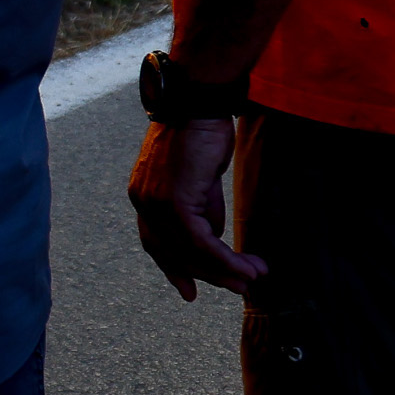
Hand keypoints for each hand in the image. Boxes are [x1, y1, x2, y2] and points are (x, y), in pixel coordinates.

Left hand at [128, 115, 263, 300]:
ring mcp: (155, 202)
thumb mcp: (199, 179)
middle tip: (238, 287)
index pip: (155, 243)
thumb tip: (214, 235)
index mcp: (143, 196)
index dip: (174, 268)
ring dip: (224, 270)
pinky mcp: (175, 200)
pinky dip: (225, 258)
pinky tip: (246, 267)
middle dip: (207, 274)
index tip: (190, 289)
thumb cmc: (201, 134)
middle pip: (172, 253)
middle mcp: (143, 202)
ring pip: (189, 252)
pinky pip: (201, 242)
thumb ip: (202, 208)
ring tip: (252, 278)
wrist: (198, 104)